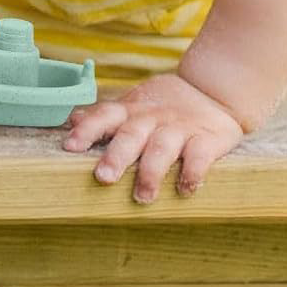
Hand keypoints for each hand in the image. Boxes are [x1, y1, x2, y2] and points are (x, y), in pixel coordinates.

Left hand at [63, 73, 243, 201]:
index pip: (106, 115)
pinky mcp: (207, 139)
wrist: (215, 90)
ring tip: (143, 196)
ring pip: (163, 147)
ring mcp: (180, 128)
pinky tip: (186, 188)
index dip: (88, 129)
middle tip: (104, 177)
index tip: (71, 147)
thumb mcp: (136, 104)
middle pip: (132, 133)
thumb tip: (73, 119)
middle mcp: (153, 118)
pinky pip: (200, 155)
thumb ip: (108, 116)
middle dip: (117, 155)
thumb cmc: (165, 106)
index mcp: (132, 110)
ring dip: (152, 171)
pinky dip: (193, 172)